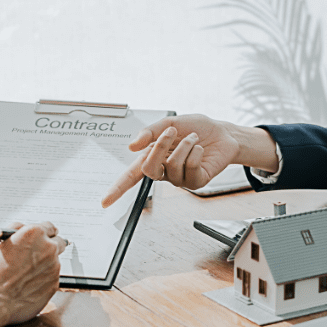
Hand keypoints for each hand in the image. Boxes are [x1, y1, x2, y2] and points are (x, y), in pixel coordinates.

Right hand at [0, 222, 66, 324]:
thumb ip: (16, 231)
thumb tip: (23, 228)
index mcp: (35, 234)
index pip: (49, 227)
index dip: (46, 232)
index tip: (46, 235)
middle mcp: (48, 248)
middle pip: (58, 243)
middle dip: (50, 246)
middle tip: (38, 253)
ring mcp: (54, 267)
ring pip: (54, 262)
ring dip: (45, 264)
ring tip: (25, 274)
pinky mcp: (54, 283)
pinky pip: (52, 277)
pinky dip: (43, 279)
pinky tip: (27, 284)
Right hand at [101, 114, 239, 207]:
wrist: (222, 132)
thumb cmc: (195, 128)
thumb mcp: (170, 123)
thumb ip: (150, 132)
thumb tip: (132, 146)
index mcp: (152, 158)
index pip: (130, 177)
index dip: (117, 189)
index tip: (104, 202)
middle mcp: (164, 171)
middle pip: (149, 169)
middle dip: (159, 147)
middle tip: (171, 131)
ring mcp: (180, 179)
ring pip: (173, 165)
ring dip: (185, 145)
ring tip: (194, 138)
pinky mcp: (196, 182)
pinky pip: (190, 168)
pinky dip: (196, 152)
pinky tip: (201, 149)